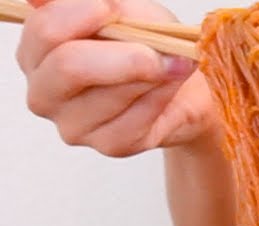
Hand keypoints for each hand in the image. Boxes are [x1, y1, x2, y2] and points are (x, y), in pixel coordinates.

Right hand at [16, 0, 218, 156]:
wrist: (187, 86)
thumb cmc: (149, 45)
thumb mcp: (126, 12)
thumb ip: (96, 4)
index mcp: (38, 50)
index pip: (44, 31)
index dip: (80, 15)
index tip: (113, 9)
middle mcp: (45, 90)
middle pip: (68, 66)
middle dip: (122, 54)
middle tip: (159, 49)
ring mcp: (72, 124)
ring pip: (109, 94)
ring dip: (152, 74)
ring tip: (175, 63)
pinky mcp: (108, 145)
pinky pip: (134, 120)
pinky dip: (161, 96)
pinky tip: (171, 86)